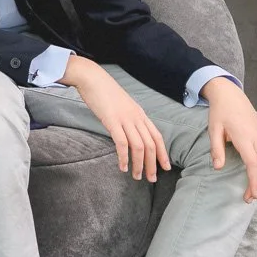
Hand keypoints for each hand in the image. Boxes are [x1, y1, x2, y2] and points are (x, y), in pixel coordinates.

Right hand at [63, 56, 169, 181]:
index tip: (165, 167)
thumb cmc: (103, 90)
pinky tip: (122, 166)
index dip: (162, 153)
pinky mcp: (112, 121)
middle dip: (153, 164)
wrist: (91, 77)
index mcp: (140, 113)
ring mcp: (125, 119)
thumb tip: (129, 130)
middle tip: (151, 179)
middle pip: (150, 145)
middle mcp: (136, 117)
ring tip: (137, 176)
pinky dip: (124, 157)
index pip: (157, 136)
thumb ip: (128, 117)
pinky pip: (122, 143)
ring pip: (139, 146)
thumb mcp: (122, 104)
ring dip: (139, 164)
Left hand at [204, 78, 256, 202]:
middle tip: (249, 197)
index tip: (252, 194)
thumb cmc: (220, 112)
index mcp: (245, 138)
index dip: (254, 182)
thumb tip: (217, 168)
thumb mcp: (213, 129)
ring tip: (256, 189)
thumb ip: (216, 149)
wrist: (230, 95)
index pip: (254, 165)